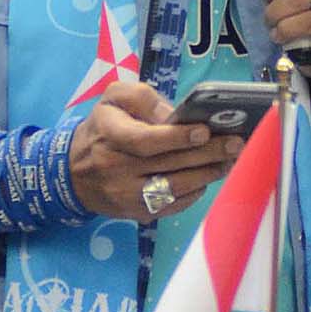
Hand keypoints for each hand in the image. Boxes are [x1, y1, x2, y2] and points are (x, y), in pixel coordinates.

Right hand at [67, 79, 242, 220]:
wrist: (74, 172)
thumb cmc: (102, 128)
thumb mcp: (112, 99)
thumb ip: (142, 98)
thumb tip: (175, 114)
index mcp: (109, 135)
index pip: (144, 141)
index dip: (176, 137)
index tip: (204, 130)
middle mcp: (115, 169)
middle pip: (167, 164)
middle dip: (207, 154)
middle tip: (236, 143)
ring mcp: (126, 196)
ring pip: (174, 189)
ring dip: (207, 174)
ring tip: (230, 159)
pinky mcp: (136, 213)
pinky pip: (172, 206)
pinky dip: (194, 192)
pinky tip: (209, 177)